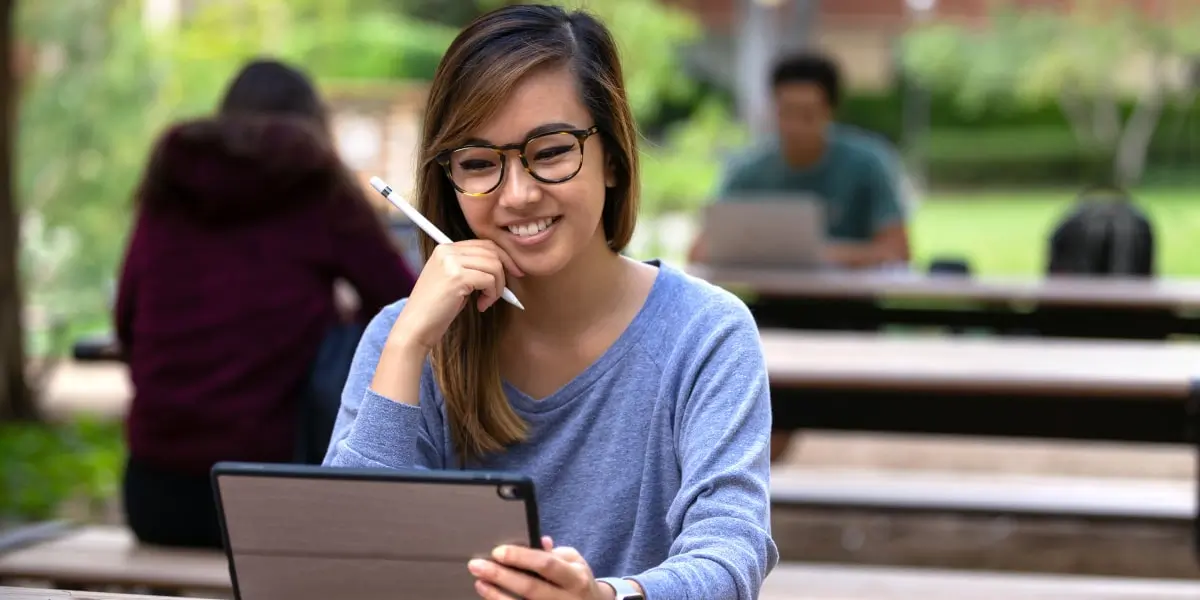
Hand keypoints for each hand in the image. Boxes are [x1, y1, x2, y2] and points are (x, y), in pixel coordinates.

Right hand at [390, 240, 522, 350]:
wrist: (416, 327)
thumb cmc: (436, 309)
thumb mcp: (453, 281)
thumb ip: (472, 267)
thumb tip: (504, 265)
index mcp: (445, 248)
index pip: (484, 244)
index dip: (503, 257)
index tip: (514, 272)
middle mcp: (447, 251)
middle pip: (492, 251)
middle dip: (505, 271)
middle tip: (504, 291)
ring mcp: (451, 262)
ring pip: (494, 266)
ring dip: (497, 287)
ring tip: (486, 301)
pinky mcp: (456, 277)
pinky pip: (489, 280)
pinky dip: (492, 295)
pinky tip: (481, 306)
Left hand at [468, 537, 611, 599]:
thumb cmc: (578, 581)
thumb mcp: (575, 562)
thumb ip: (555, 553)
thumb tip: (537, 540)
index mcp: (575, 577)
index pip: (546, 565)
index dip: (521, 557)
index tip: (498, 551)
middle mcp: (566, 598)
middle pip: (531, 588)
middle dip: (501, 576)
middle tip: (477, 565)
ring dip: (497, 596)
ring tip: (480, 583)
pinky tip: (491, 598)